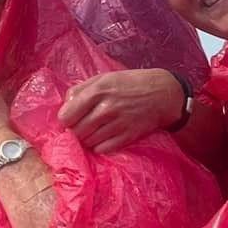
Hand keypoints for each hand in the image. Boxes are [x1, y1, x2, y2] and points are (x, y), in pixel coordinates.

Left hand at [57, 70, 183, 152]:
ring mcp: (117, 124)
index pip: (67, 116)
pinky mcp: (128, 137)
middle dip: (76, 130)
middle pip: (76, 132)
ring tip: (94, 131)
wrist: (163, 94)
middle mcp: (106, 108)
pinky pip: (103, 149)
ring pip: (88, 142)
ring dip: (87, 139)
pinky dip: (100, 146)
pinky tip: (104, 137)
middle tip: (82, 126)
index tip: (70, 118)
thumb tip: (65, 106)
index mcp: (98, 91)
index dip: (66, 119)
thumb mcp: (104, 78)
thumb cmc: (130, 84)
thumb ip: (80, 90)